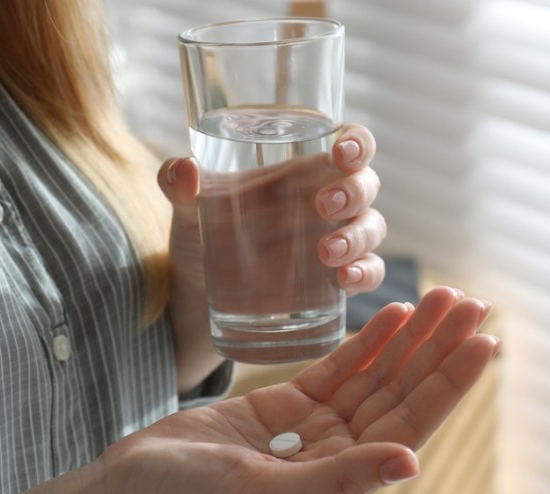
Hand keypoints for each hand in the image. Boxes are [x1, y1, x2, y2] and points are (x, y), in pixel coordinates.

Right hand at [99, 287, 497, 493]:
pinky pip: (338, 370)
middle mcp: (336, 458)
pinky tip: (395, 314)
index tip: (484, 342)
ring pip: (374, 378)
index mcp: (340, 487)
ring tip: (445, 297)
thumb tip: (410, 462)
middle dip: (437, 350)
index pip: (408, 428)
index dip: (447, 384)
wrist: (128, 490)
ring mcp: (312, 432)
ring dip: (410, 339)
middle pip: (400, 396)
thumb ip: (335, 480)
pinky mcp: (285, 408)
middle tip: (473, 302)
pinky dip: (367, 343)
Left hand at [159, 123, 385, 298]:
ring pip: (372, 229)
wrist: (197, 294)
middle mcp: (327, 203)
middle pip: (365, 185)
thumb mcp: (187, 208)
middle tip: (324, 206)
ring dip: (358, 237)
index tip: (343, 150)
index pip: (348, 146)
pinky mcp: (334, 283)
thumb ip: (177, 184)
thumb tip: (182, 169)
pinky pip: (369, 273)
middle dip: (354, 192)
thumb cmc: (202, 236)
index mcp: (301, 173)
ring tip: (325, 253)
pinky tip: (344, 280)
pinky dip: (365, 274)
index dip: (357, 142)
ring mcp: (336, 242)